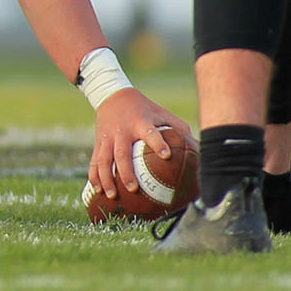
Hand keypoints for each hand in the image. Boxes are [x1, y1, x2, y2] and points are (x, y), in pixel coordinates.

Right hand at [88, 89, 190, 210]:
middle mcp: (122, 132)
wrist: (112, 95)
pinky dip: (94, 176)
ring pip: (104, 160)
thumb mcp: (162, 112)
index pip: (150, 133)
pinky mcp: (99, 142)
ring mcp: (108, 138)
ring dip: (106, 178)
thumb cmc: (144, 108)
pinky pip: (95, 161)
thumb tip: (197, 148)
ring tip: (112, 195)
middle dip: (126, 172)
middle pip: (122, 154)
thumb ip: (179, 127)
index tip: (166, 156)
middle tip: (133, 189)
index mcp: (141, 123)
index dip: (158, 144)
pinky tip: (97, 190)